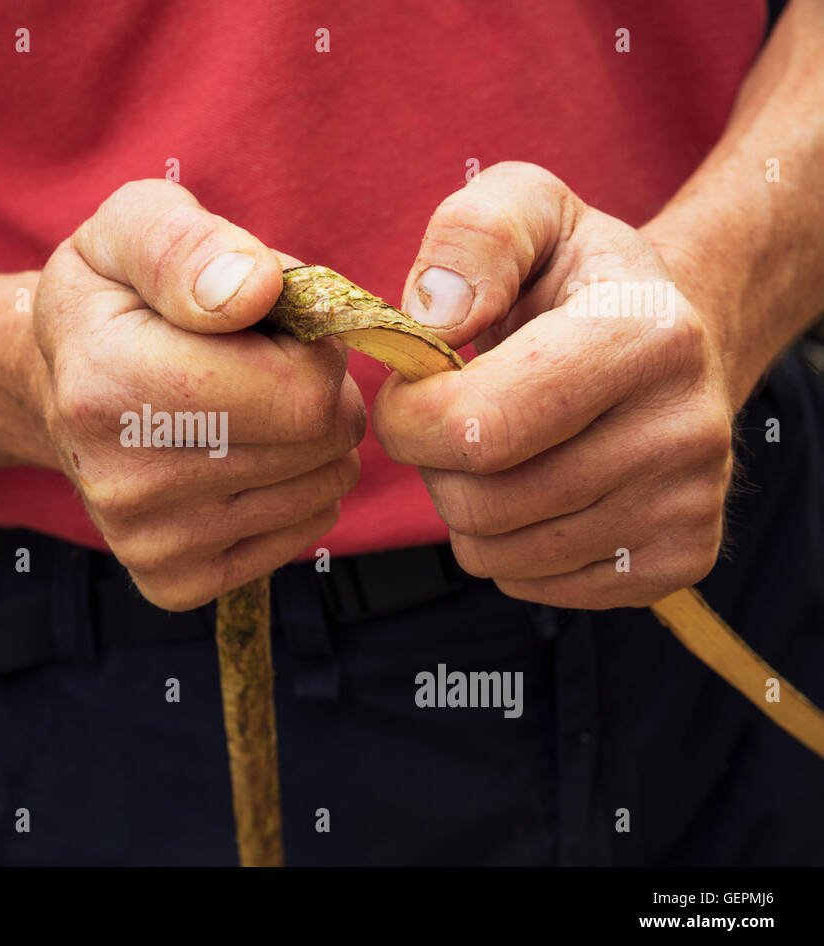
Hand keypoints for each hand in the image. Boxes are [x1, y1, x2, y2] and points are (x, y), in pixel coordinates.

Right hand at [34, 179, 363, 610]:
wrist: (57, 385)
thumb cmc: (111, 297)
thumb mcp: (131, 226)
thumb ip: (189, 244)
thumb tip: (256, 288)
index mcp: (109, 385)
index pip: (300, 394)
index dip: (312, 347)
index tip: (273, 324)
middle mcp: (122, 481)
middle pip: (318, 444)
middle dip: (319, 389)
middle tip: (266, 363)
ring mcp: (147, 543)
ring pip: (322, 489)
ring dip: (313, 439)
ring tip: (252, 405)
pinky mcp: (172, 582)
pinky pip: (303, 532)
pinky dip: (298, 489)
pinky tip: (246, 455)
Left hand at [373, 162, 735, 608]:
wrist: (669, 336)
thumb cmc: (573, 277)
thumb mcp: (524, 209)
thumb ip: (472, 237)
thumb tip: (432, 317)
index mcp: (644, 334)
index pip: (476, 427)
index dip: (408, 414)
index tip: (412, 384)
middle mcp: (683, 429)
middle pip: (480, 503)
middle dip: (432, 462)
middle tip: (452, 416)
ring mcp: (688, 504)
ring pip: (496, 554)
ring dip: (465, 505)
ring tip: (497, 446)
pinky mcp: (680, 559)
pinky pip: (530, 585)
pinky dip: (507, 544)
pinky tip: (534, 484)